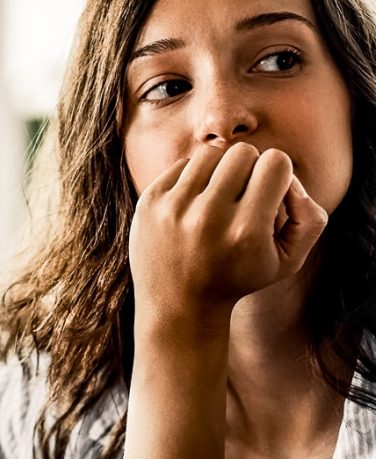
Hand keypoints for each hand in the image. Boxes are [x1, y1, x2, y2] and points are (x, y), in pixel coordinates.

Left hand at [129, 143, 328, 328]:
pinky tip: (193, 208)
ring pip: (212, 154)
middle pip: (244, 152)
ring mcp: (173, 209)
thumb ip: (310, 218)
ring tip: (219, 202)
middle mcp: (207, 218)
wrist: (177, 306)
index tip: (268, 200)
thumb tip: (291, 181)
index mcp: (245, 232)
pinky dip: (193, 180)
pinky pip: (183, 164)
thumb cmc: (239, 278)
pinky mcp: (149, 203)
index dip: (278, 177)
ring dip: (221, 172)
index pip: (276, 162)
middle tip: (243, 200)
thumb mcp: (288, 261)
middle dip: (250, 171)